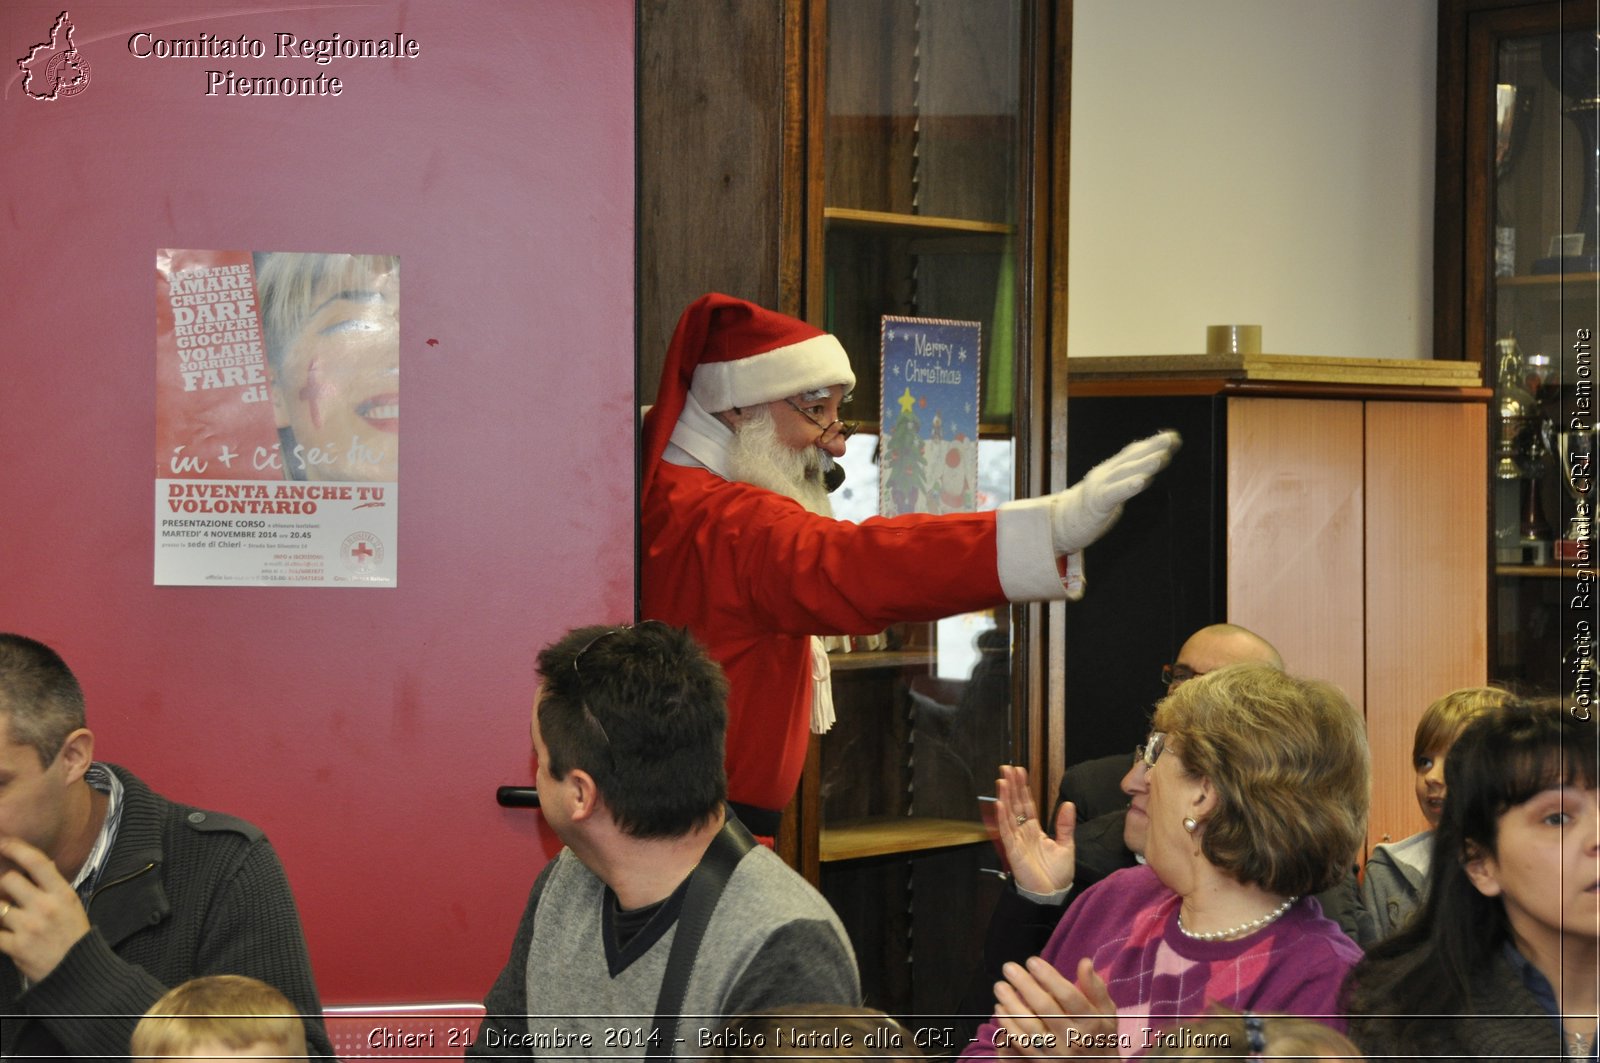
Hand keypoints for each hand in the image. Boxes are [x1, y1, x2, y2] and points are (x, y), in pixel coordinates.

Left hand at [0, 836, 92, 983]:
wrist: (77, 971)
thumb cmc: (73, 936)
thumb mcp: (71, 904)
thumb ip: (51, 887)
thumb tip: (32, 866)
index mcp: (62, 893)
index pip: (37, 862)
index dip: (16, 848)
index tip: (3, 843)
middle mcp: (46, 907)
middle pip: (9, 880)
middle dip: (3, 883)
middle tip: (6, 889)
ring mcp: (29, 927)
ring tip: (5, 907)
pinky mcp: (16, 947)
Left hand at [993, 956, 1117, 1056]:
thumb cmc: (1100, 1036)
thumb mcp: (1106, 1012)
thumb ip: (1096, 988)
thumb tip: (1084, 962)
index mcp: (1091, 1021)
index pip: (1068, 995)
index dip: (1049, 977)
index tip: (1032, 961)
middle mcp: (1074, 1037)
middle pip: (1046, 1008)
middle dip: (1025, 986)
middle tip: (1008, 968)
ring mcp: (1057, 1052)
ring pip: (1030, 1026)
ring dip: (1012, 1005)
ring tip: (1000, 986)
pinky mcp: (1043, 1062)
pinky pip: (1023, 1044)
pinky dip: (1009, 1026)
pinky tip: (1000, 1009)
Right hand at [995, 765, 1074, 896]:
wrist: (1052, 894)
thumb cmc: (1057, 874)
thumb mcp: (1066, 846)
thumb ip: (1065, 825)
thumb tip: (1068, 803)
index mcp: (1035, 830)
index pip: (1027, 805)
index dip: (1023, 788)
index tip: (1020, 772)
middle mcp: (1023, 833)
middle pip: (1015, 805)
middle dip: (1012, 786)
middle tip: (1007, 767)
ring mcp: (1016, 841)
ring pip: (1008, 814)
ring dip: (1004, 797)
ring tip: (1002, 779)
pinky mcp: (1012, 851)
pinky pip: (1005, 831)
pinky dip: (1002, 817)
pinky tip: (1000, 803)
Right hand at [1049, 431, 1180, 555]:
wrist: (1061, 524)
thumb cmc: (1088, 508)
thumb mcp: (1108, 489)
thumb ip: (1122, 480)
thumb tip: (1143, 473)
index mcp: (1108, 471)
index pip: (1132, 453)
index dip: (1152, 444)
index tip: (1173, 437)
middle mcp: (1104, 474)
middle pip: (1131, 459)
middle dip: (1153, 448)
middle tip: (1172, 439)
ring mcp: (1099, 487)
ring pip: (1125, 473)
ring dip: (1144, 465)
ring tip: (1161, 458)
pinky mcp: (1097, 503)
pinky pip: (1115, 493)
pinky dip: (1128, 486)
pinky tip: (1142, 481)